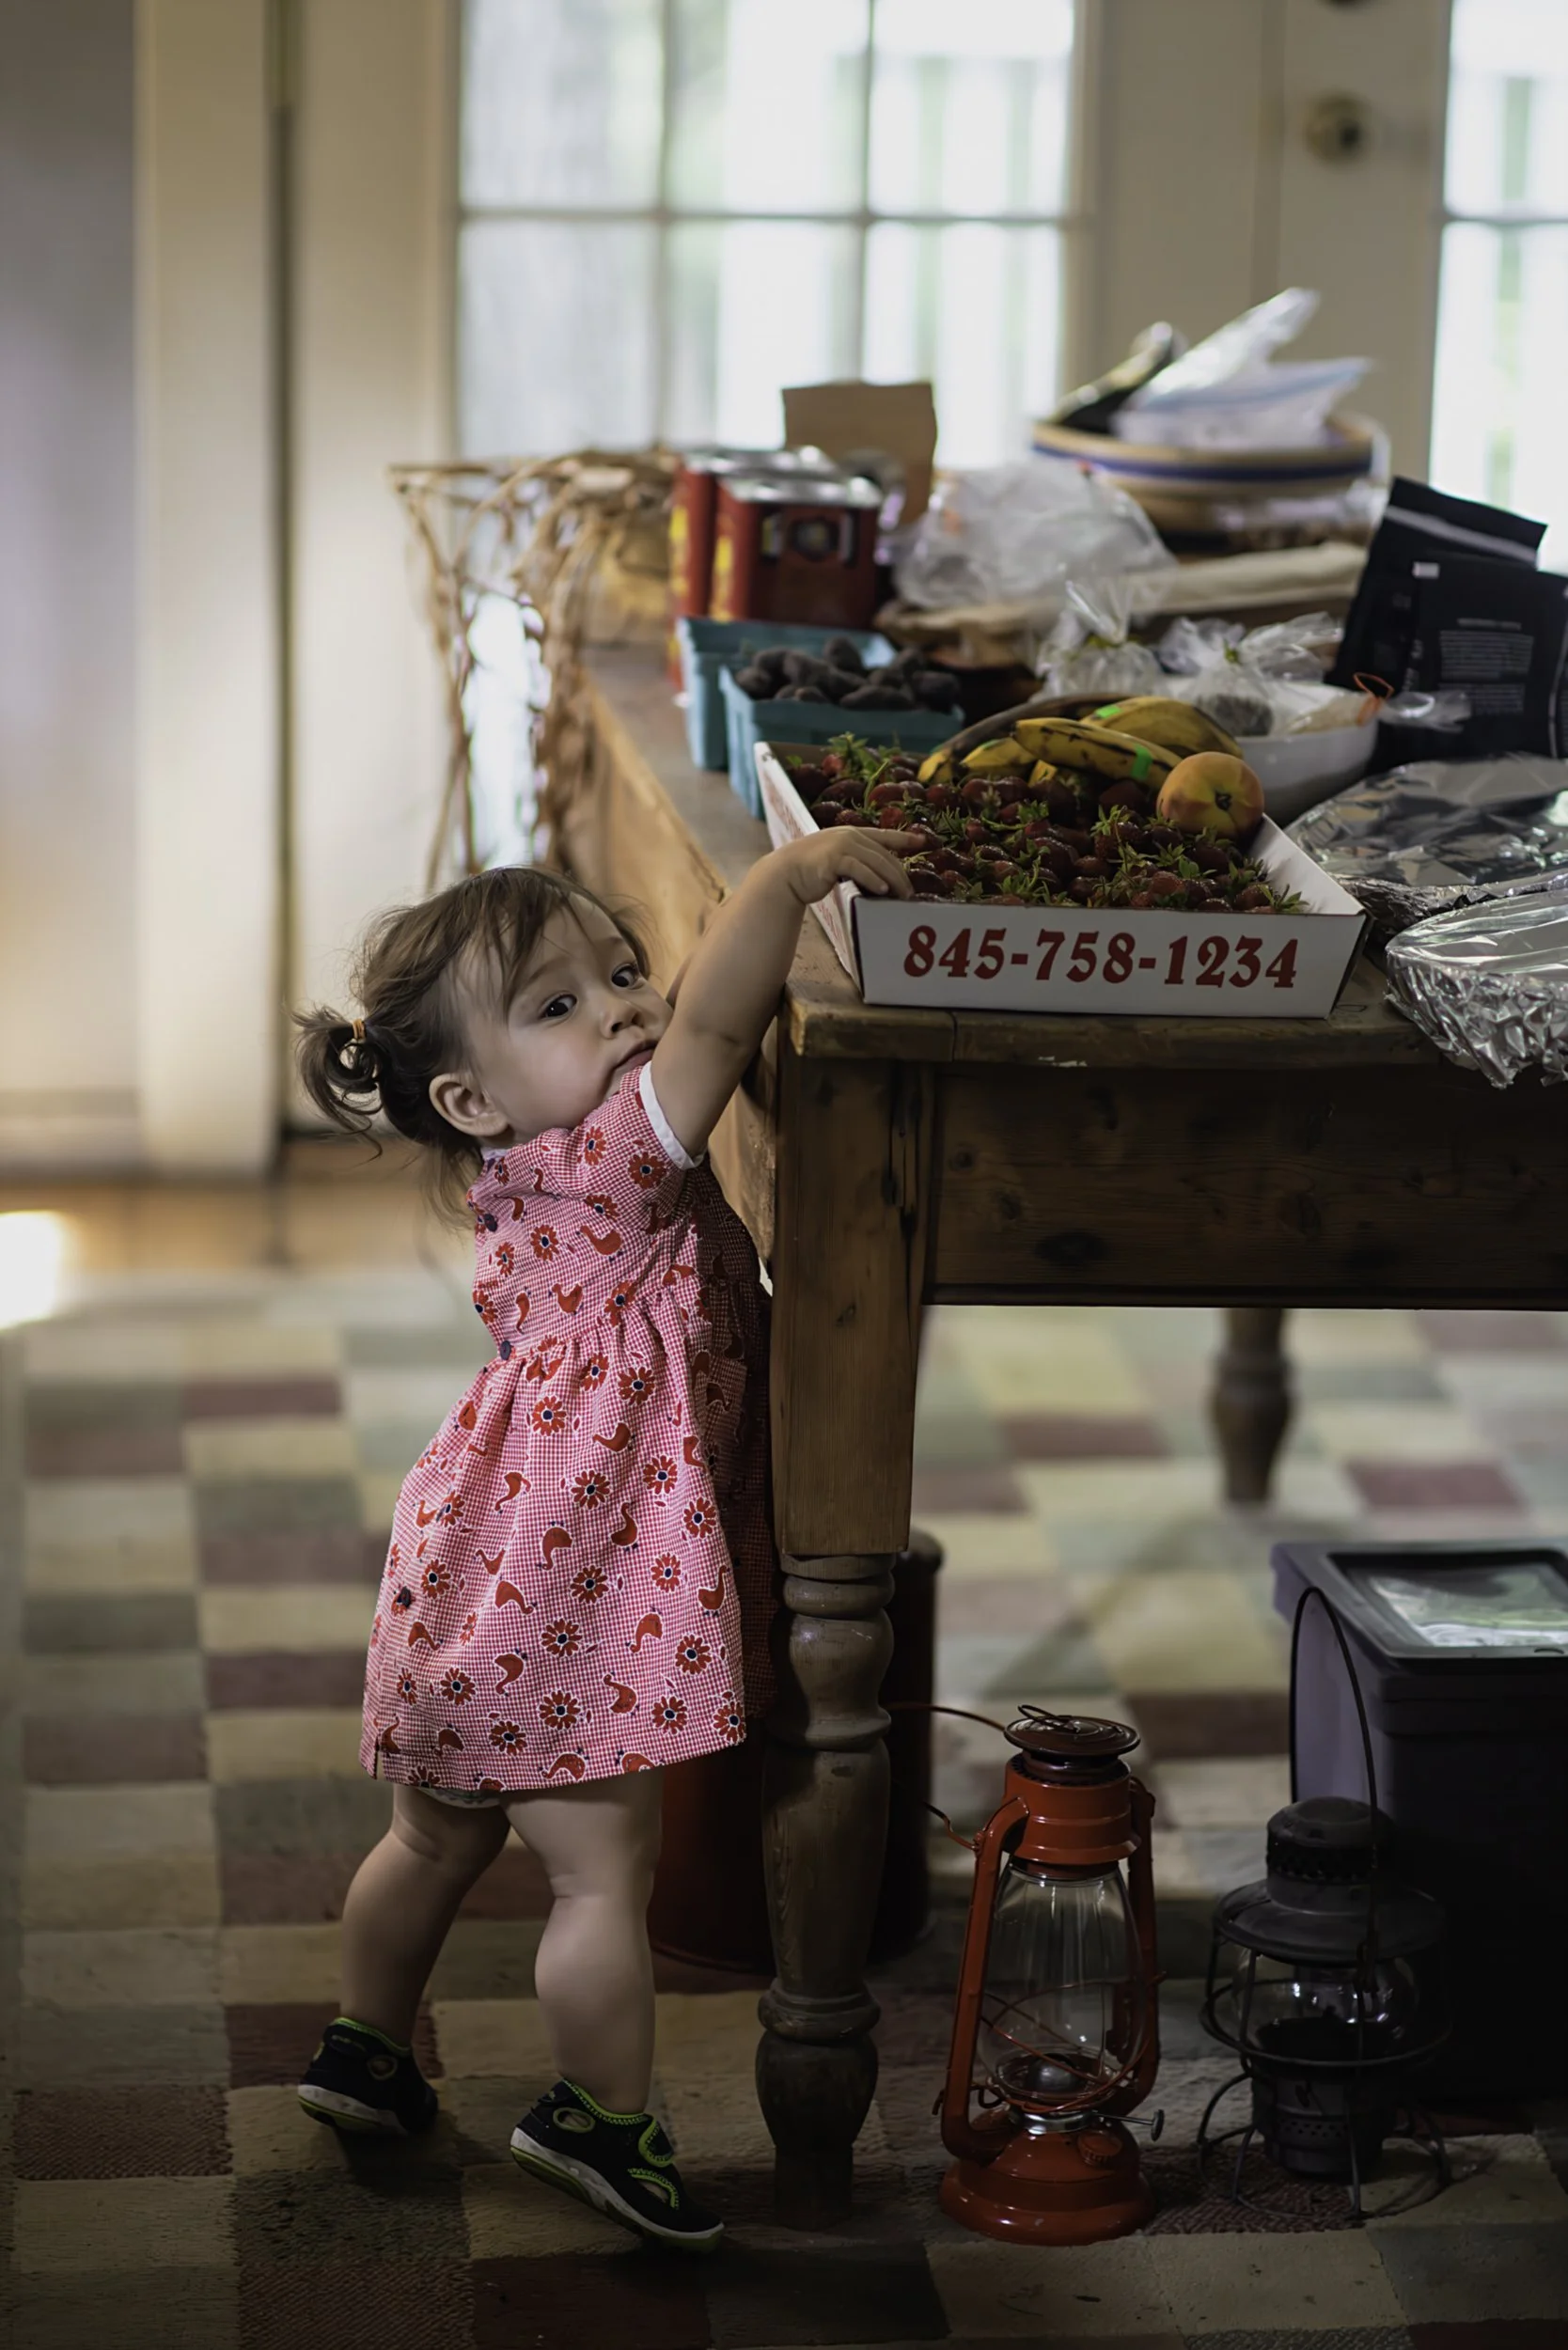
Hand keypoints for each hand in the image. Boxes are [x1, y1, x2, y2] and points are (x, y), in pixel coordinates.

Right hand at [772, 829, 922, 906]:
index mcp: (852, 834)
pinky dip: (873, 879)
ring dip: (892, 880)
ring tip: (901, 895)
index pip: (884, 835)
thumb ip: (855, 863)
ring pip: (877, 862)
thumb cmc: (811, 870)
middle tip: (909, 892)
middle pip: (884, 854)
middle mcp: (849, 836)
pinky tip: (882, 890)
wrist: (785, 873)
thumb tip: (878, 880)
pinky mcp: (834, 859)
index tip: (922, 841)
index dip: (904, 838)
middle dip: (900, 874)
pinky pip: (860, 869)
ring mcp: (842, 846)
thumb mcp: (836, 860)